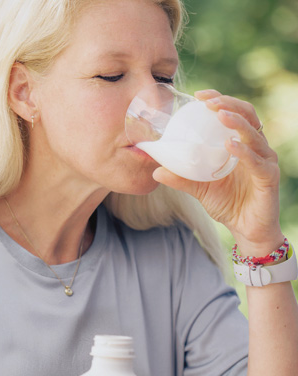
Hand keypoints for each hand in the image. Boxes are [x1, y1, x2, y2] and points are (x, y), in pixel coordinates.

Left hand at [152, 89, 283, 255]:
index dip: (220, 100)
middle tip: (208, 102)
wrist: (246, 230)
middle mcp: (256, 148)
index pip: (234, 113)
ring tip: (219, 115)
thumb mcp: (199, 189)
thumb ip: (181, 178)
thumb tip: (156, 171)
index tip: (199, 95)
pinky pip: (257, 162)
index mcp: (241, 144)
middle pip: (248, 116)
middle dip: (229, 104)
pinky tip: (230, 145)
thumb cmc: (227, 204)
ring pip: (254, 135)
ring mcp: (265, 161)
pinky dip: (244, 152)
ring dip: (236, 122)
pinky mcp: (269, 178)